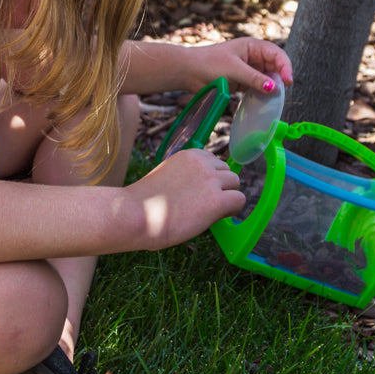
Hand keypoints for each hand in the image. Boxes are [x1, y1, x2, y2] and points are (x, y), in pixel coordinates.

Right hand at [126, 148, 244, 249]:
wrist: (135, 215)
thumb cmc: (143, 204)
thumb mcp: (167, 177)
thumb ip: (186, 176)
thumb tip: (203, 190)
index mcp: (189, 155)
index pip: (214, 161)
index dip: (210, 179)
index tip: (198, 193)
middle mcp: (202, 163)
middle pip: (227, 172)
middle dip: (220, 188)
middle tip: (202, 205)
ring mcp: (211, 180)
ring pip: (235, 184)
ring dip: (226, 197)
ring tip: (207, 212)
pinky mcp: (217, 200)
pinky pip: (239, 200)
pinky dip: (231, 210)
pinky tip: (216, 218)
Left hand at [185, 38, 293, 95]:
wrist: (188, 72)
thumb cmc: (209, 64)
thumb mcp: (234, 69)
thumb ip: (254, 78)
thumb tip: (274, 88)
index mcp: (252, 46)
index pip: (276, 54)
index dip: (285, 66)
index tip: (288, 81)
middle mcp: (253, 57)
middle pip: (275, 67)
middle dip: (280, 78)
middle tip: (282, 92)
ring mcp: (249, 70)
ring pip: (268, 79)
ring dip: (272, 87)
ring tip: (273, 98)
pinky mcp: (243, 82)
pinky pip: (258, 88)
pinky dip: (263, 94)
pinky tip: (264, 101)